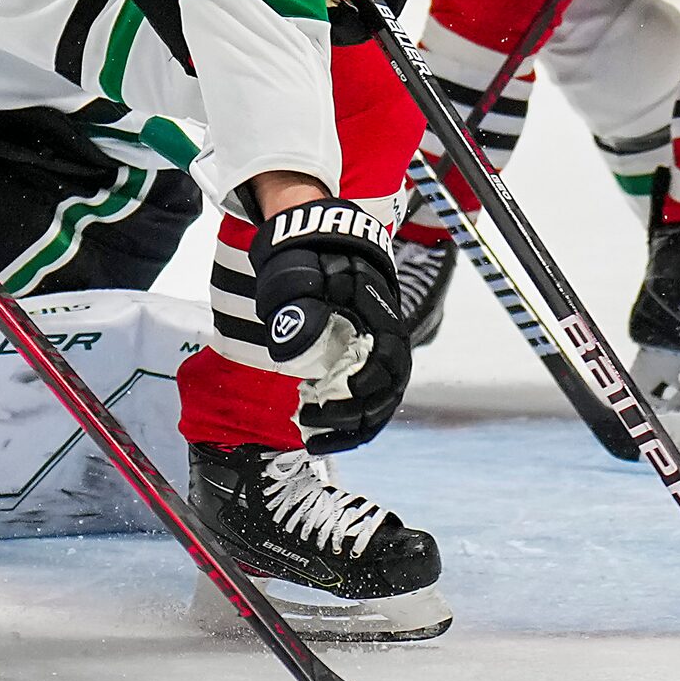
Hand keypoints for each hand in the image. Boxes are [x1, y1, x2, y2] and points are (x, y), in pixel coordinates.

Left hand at [249, 195, 408, 452]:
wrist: (323, 240)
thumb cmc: (311, 257)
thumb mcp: (300, 274)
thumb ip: (296, 308)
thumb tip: (291, 353)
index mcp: (381, 318)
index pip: (385, 367)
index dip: (359, 393)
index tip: (323, 405)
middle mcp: (388, 339)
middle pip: (386, 394)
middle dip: (351, 420)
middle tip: (310, 427)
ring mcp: (379, 352)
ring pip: (380, 403)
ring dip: (351, 427)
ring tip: (314, 440)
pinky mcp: (365, 361)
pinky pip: (368, 399)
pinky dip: (348, 421)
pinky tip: (318, 430)